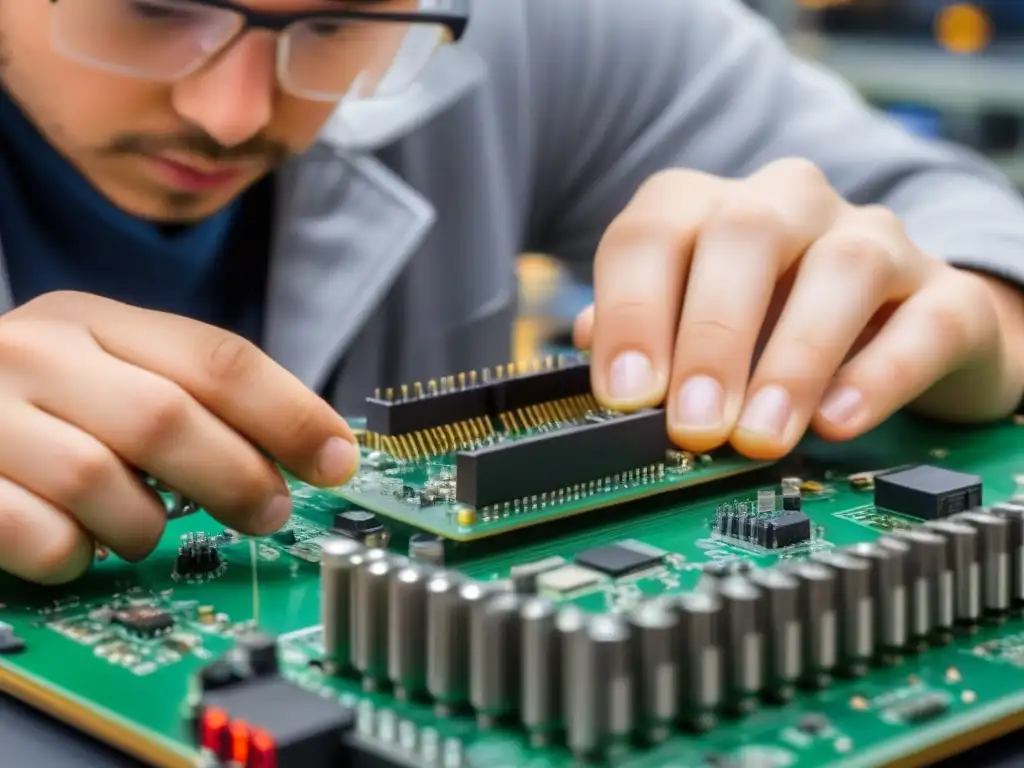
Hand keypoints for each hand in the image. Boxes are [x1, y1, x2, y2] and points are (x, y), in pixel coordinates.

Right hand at [0, 292, 357, 584]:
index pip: (218, 359)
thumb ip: (191, 393)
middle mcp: (37, 353)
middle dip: (237, 476)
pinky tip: (78, 546)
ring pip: (102, 482)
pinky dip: (77, 555)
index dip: (292, 413)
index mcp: (95, 320)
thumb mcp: (109, 370)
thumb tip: (310, 444)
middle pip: (169, 417)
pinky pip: (41, 536)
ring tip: (145, 528)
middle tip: (267, 512)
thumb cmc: (37, 402)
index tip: (339, 460)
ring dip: (146, 524)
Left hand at [575, 159, 1023, 458]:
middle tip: (693, 423)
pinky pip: (925, 320)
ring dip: (793, 357)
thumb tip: (587, 351)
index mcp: (712, 209)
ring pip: (842, 267)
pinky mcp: (947, 295)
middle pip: (745, 232)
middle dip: (710, 334)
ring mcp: (876, 242)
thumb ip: (644, 333)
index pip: (652, 231)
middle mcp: (792, 207)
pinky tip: (837, 420)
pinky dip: (880, 373)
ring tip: (761, 434)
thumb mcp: (695, 324)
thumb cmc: (774, 323)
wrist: (900, 323)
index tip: (625, 394)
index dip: (629, 312)